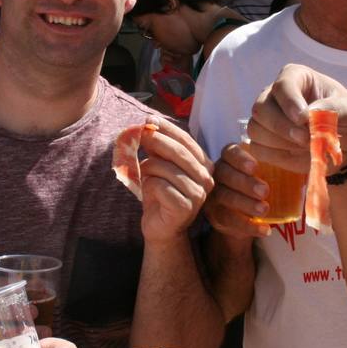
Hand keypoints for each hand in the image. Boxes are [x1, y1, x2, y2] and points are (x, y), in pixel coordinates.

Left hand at [137, 118, 214, 243]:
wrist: (161, 228)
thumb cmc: (161, 194)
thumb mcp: (160, 166)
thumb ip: (158, 148)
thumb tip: (149, 125)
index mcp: (205, 165)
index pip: (187, 141)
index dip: (168, 129)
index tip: (150, 119)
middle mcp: (207, 179)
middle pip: (178, 152)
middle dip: (156, 140)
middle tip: (139, 135)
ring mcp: (198, 194)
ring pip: (165, 168)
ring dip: (148, 169)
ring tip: (145, 177)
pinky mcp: (185, 207)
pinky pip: (159, 185)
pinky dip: (148, 186)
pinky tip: (149, 192)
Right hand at [203, 143, 269, 240]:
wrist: (241, 214)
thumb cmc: (257, 184)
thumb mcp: (265, 171)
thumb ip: (278, 166)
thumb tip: (307, 164)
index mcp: (230, 158)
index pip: (230, 153)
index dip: (240, 159)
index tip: (255, 167)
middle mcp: (217, 174)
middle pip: (225, 174)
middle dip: (245, 182)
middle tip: (265, 191)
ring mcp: (213, 195)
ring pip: (225, 197)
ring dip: (246, 204)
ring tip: (264, 210)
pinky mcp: (216, 215)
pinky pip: (230, 220)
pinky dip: (248, 226)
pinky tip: (265, 230)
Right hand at [245, 64, 346, 173]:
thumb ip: (332, 108)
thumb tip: (309, 113)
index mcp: (296, 77)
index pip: (283, 85)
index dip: (289, 102)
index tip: (303, 118)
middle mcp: (275, 94)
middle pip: (261, 108)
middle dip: (282, 127)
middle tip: (306, 138)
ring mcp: (266, 118)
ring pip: (256, 129)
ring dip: (280, 142)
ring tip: (306, 145)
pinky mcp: (263, 141)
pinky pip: (257, 148)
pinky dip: (275, 155)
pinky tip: (295, 153)